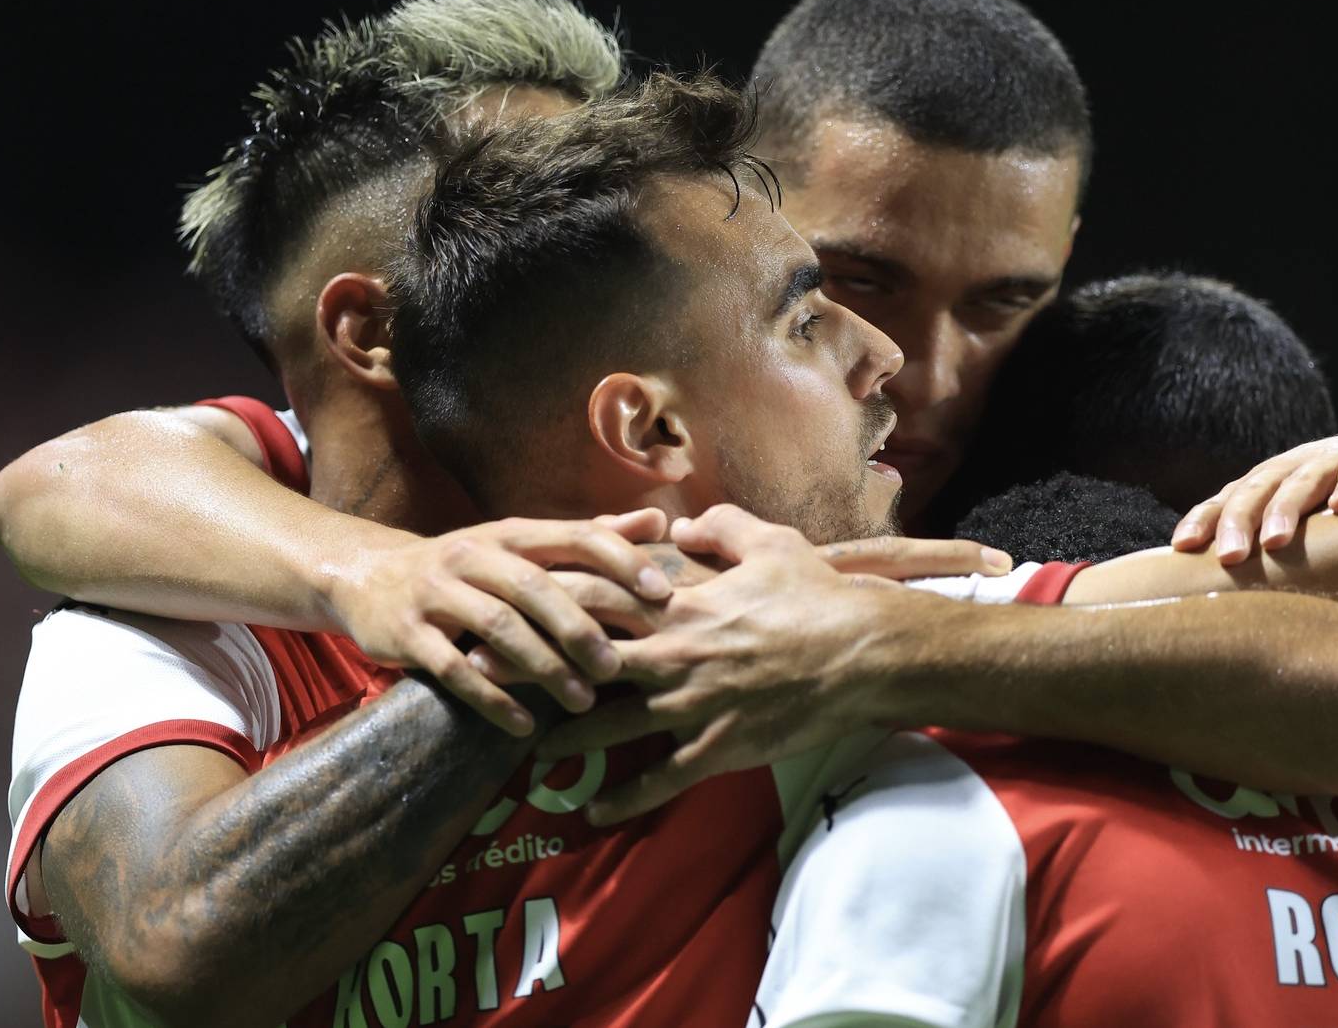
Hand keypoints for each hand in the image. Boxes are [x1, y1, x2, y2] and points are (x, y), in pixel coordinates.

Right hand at [325, 509, 672, 733]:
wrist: (367, 577)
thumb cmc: (467, 567)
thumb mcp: (520, 545)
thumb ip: (587, 539)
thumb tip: (656, 525)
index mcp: (511, 533)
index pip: (575, 536)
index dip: (621, 562)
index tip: (662, 595)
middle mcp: (473, 555)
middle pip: (536, 587)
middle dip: (580, 628)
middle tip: (619, 668)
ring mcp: (436, 593)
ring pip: (498, 628)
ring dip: (544, 667)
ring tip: (583, 701)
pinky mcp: (406, 634)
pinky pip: (455, 669)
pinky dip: (492, 698)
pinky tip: (524, 724)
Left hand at [536, 505, 923, 824]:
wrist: (864, 655)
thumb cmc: (819, 596)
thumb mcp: (771, 543)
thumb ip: (719, 528)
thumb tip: (681, 526)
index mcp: (680, 605)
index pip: (596, 595)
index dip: (544, 595)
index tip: (503, 596)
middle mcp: (674, 656)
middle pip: (581, 660)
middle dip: (525, 666)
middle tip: (474, 672)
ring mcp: (692, 706)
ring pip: (610, 725)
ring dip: (563, 738)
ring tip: (523, 752)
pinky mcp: (718, 747)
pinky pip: (661, 779)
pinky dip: (625, 799)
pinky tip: (593, 812)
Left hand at [1172, 435, 1337, 563]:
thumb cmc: (1329, 509)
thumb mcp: (1293, 525)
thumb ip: (1260, 550)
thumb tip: (1216, 598)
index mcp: (1265, 484)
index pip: (1227, 500)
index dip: (1204, 520)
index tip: (1182, 547)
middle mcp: (1291, 468)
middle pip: (1258, 490)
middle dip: (1240, 522)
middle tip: (1230, 557)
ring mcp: (1331, 461)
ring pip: (1303, 481)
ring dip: (1286, 509)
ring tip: (1275, 540)